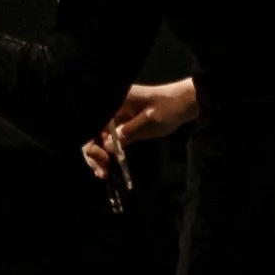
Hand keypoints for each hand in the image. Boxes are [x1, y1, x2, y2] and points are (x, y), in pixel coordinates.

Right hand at [83, 78, 197, 176]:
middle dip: (92, 152)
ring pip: (97, 138)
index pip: (92, 122)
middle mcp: (109, 107)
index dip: (91, 141)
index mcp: (114, 100)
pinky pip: (107, 140)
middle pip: (90, 131)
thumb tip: (107, 148)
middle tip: (102, 172)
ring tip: (104, 174)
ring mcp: (114, 116)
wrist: (183, 103)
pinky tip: (108, 168)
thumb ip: (128, 133)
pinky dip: (107, 153)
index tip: (103, 156)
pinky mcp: (120, 125)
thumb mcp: (148, 121)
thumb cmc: (168, 107)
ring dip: (98, 156)